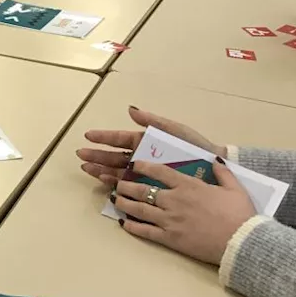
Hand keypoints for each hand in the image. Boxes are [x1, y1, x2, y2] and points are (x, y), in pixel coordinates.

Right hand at [77, 106, 224, 186]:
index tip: (89, 135)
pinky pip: (130, 184)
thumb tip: (131, 110)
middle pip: (115, 156)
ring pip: (118, 170)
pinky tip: (105, 181)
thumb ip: (153, 121)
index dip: (105, 137)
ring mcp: (145, 172)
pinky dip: (115, 182)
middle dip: (97, 154)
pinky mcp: (151, 186)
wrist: (214, 168)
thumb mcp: (176, 130)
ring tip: (87, 168)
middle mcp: (142, 157)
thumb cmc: (197, 148)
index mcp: (146, 142)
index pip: (121, 138)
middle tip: (81, 154)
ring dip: (101, 168)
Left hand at [113, 159, 255, 265]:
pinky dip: (132, 226)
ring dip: (124, 203)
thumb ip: (223, 173)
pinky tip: (124, 223)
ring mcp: (169, 220)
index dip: (143, 166)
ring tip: (115, 199)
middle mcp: (174, 200)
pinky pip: (145, 231)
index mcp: (188, 185)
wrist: (240, 242)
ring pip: (139, 209)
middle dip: (126, 185)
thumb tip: (216, 159)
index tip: (133, 164)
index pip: (159, 171)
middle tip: (118, 183)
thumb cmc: (240, 214)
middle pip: (142, 190)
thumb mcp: (235, 188)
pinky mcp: (169, 238)